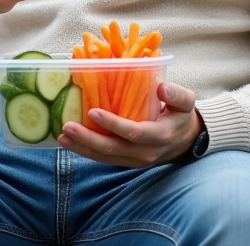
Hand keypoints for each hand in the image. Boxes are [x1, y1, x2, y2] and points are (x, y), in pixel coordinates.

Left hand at [57, 81, 202, 167]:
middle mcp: (145, 153)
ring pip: (105, 158)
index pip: (132, 132)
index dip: (112, 124)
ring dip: (82, 148)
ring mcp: (135, 161)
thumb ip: (177, 94)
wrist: (187, 141)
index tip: (92, 112)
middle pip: (112, 149)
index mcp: (158, 136)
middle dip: (87, 140)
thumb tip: (161, 88)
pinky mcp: (128, 162)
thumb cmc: (182, 116)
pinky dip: (87, 151)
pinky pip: (105, 159)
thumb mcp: (186, 102)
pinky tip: (72, 142)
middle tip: (66, 127)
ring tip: (62, 137)